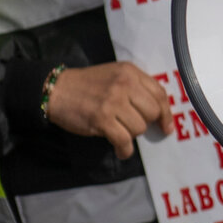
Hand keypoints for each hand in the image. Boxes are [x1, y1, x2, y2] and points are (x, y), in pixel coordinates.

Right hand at [45, 62, 172, 158]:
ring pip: (139, 128)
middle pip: (151, 113)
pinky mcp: (101, 119)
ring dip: (130, 134)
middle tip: (130, 123)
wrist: (56, 90)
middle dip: (144, 122)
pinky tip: (121, 150)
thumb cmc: (88, 84)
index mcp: (130, 72)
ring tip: (118, 131)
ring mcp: (113, 102)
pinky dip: (125, 150)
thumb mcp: (115, 75)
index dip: (166, 113)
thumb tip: (160, 113)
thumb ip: (137, 87)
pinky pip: (124, 140)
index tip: (166, 126)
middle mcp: (124, 84)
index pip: (159, 94)